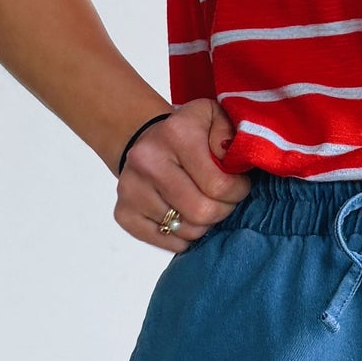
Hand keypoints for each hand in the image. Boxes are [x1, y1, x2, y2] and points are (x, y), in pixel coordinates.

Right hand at [113, 97, 253, 252]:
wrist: (146, 140)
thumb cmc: (188, 132)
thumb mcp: (214, 118)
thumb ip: (230, 133)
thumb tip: (232, 163)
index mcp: (175, 134)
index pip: (219, 185)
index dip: (237, 191)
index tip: (238, 185)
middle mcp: (147, 161)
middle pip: (202, 212)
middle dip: (223, 210)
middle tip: (225, 200)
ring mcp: (131, 189)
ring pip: (186, 231)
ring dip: (204, 224)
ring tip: (204, 204)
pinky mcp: (123, 212)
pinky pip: (166, 242)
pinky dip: (183, 237)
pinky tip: (185, 216)